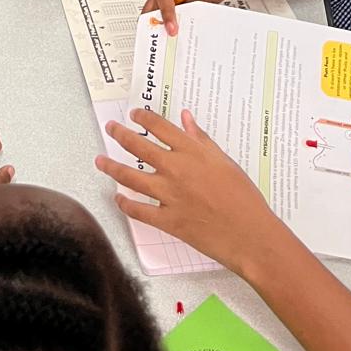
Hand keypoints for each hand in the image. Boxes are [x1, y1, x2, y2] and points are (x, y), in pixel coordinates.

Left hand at [96, 107, 285, 280]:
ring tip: (100, 160)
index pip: (159, 127)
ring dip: (112, 167)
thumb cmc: (244, 197)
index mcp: (192, 152)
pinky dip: (125, 204)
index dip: (143, 117)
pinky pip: (139, 211)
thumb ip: (202, 140)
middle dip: (120, 135)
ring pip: (131, 177)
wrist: (251, 235)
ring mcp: (169, 195)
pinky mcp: (168, 221)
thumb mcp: (225, 161)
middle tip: (110, 128)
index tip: (133, 114)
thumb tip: (185, 118)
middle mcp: (176, 169)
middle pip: (139, 147)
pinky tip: (118, 198)